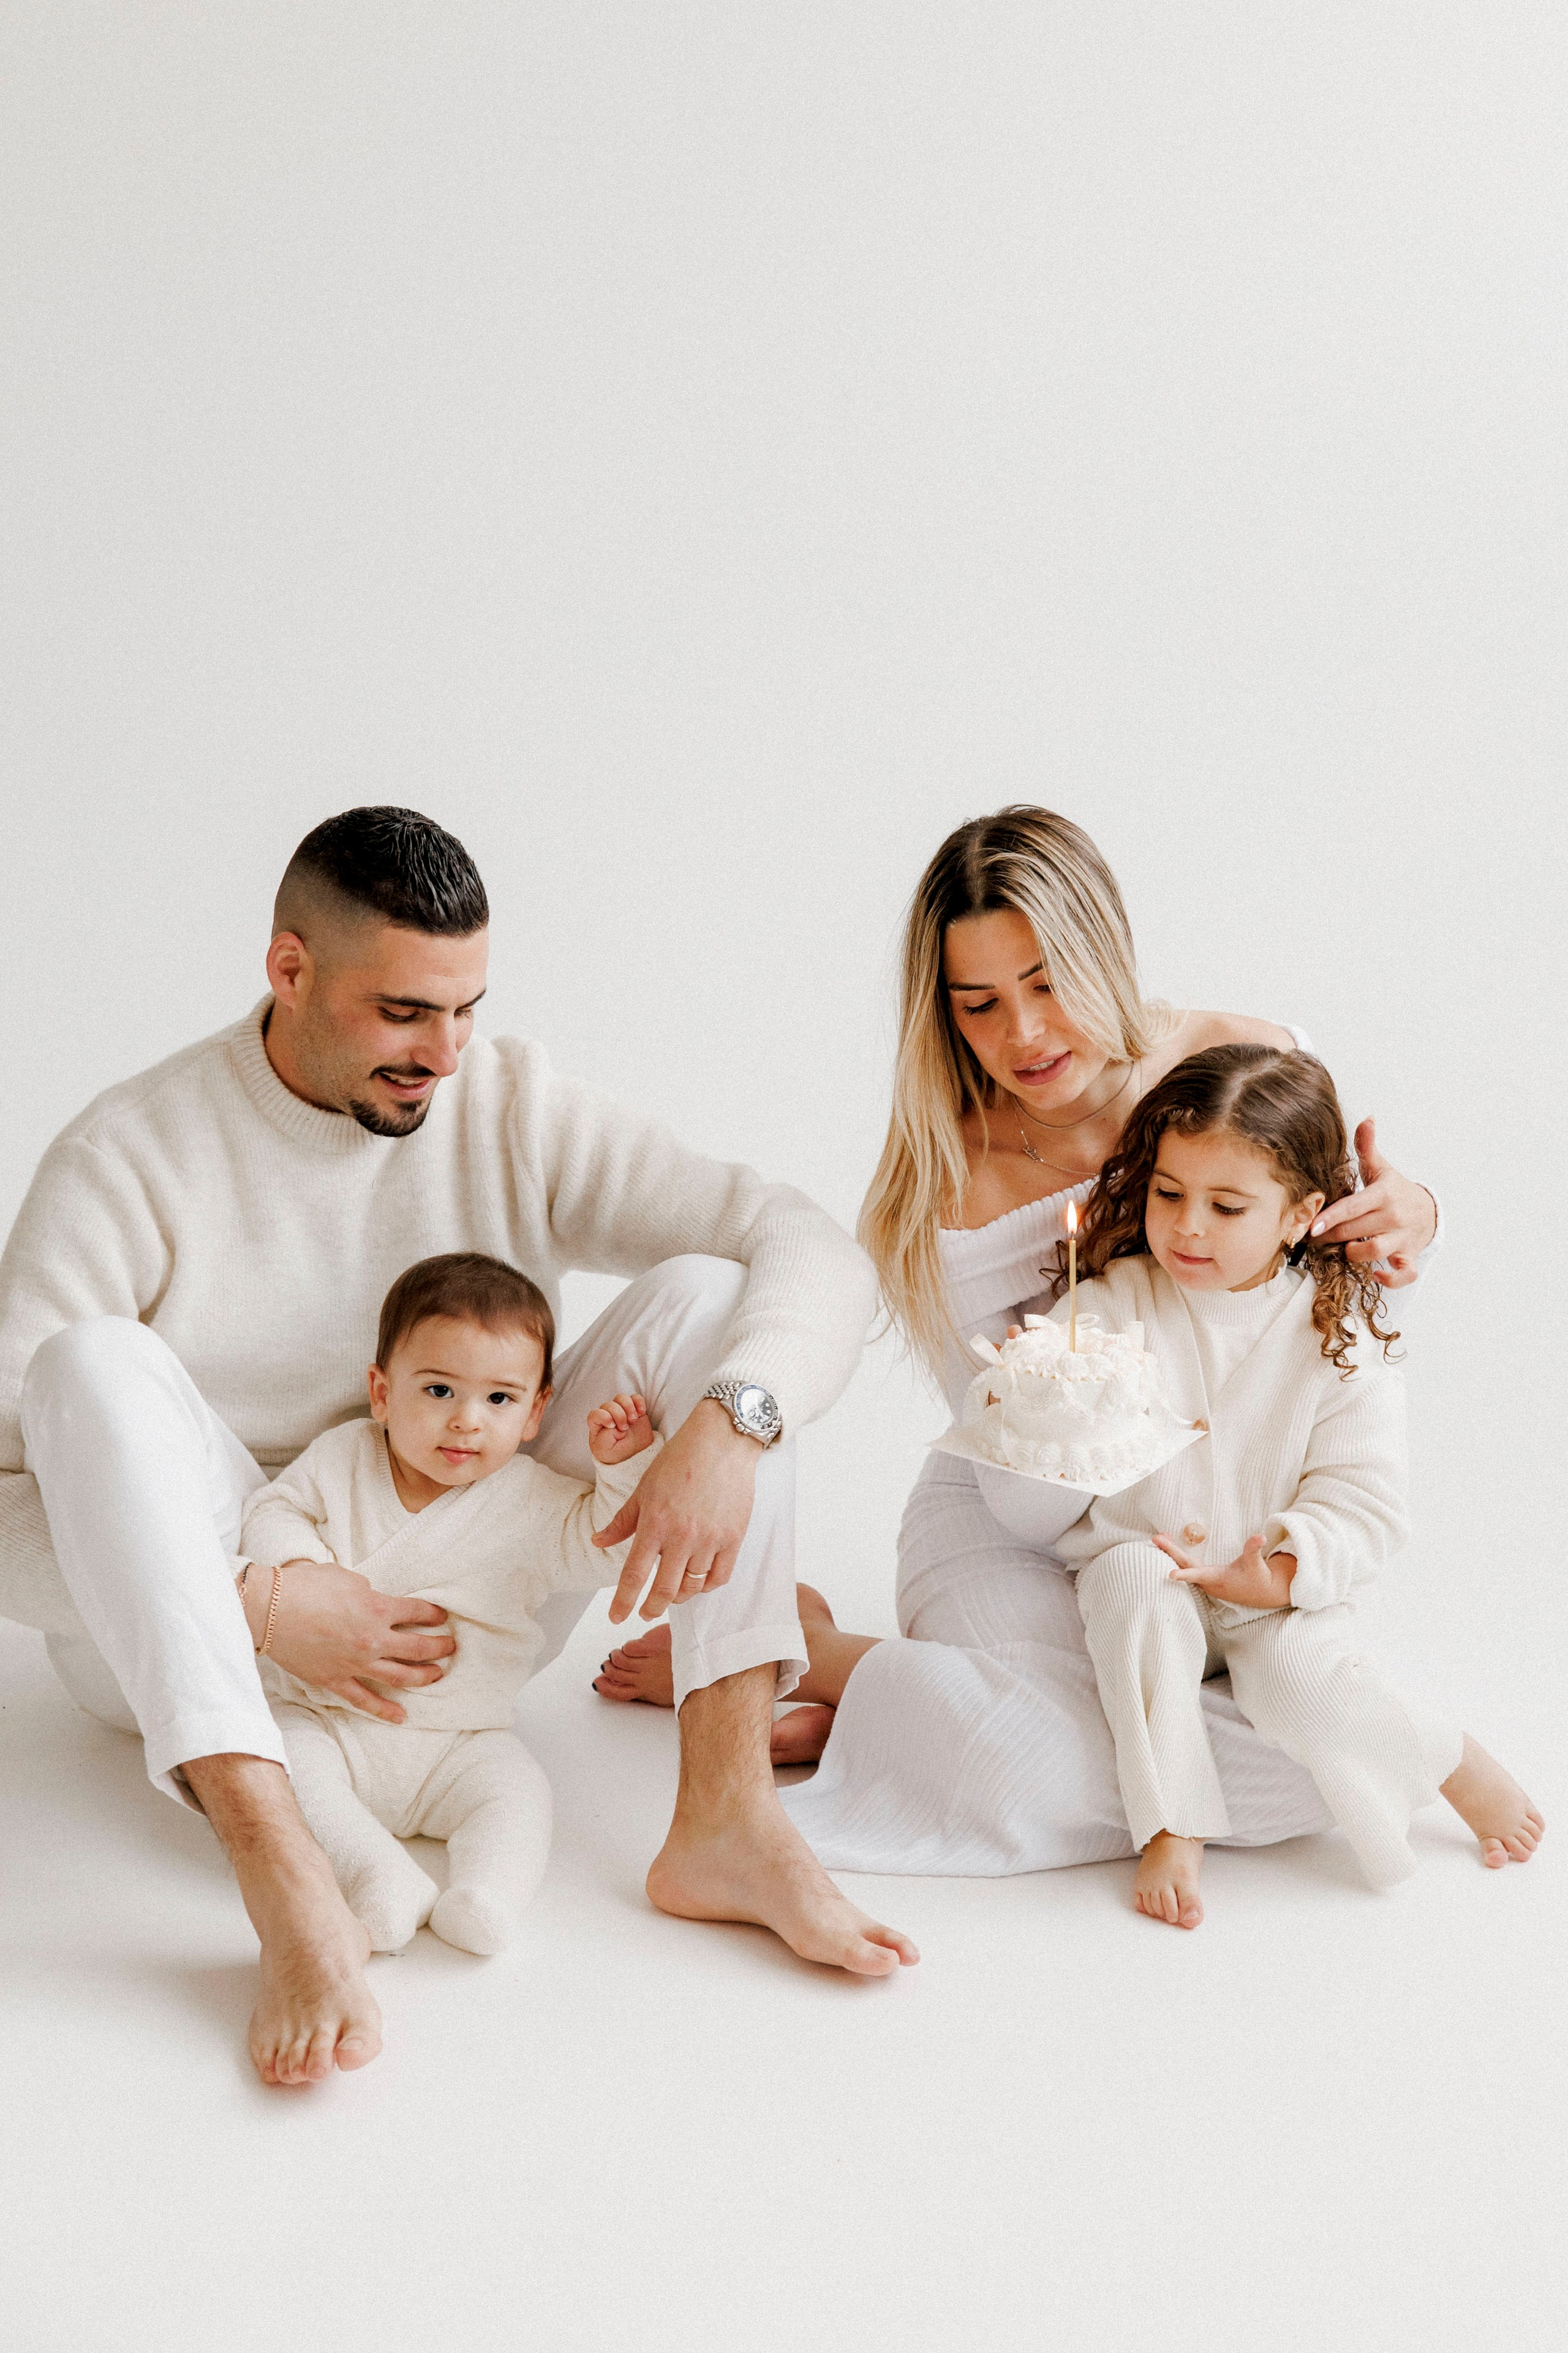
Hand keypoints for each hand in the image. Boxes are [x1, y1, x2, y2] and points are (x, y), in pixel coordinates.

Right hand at [249, 1558, 456, 1722]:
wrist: (269, 1609)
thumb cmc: (305, 1586)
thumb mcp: (346, 1577)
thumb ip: (368, 1592)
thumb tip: (375, 1600)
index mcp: (378, 1608)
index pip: (418, 1612)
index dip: (433, 1614)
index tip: (441, 1617)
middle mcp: (373, 1639)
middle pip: (418, 1647)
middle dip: (440, 1648)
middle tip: (451, 1647)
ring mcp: (355, 1663)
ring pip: (401, 1677)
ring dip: (424, 1677)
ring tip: (438, 1675)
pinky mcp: (335, 1680)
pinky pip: (365, 1700)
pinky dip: (385, 1710)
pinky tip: (401, 1716)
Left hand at [587, 1391, 656, 1465]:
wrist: (637, 1457)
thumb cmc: (617, 1455)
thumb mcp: (605, 1450)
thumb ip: (604, 1436)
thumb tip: (613, 1422)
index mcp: (597, 1427)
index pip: (595, 1414)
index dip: (603, 1416)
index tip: (612, 1426)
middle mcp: (609, 1417)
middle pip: (609, 1405)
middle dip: (618, 1415)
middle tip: (625, 1428)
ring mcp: (622, 1412)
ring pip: (621, 1398)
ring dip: (628, 1407)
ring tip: (633, 1420)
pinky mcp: (635, 1411)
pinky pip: (635, 1398)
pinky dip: (639, 1402)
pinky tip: (641, 1413)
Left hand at [592, 1399, 760, 1623]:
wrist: (722, 1440)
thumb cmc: (679, 1459)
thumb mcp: (644, 1488)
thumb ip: (622, 1520)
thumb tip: (597, 1541)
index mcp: (655, 1522)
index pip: (634, 1575)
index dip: (623, 1601)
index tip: (616, 1617)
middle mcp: (682, 1535)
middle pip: (664, 1590)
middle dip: (651, 1608)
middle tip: (644, 1613)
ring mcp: (710, 1539)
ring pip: (692, 1587)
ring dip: (678, 1598)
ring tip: (671, 1595)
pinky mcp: (733, 1537)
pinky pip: (719, 1577)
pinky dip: (706, 1586)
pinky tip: (698, 1582)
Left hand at [1154, 1531, 1295, 1609]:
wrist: (1262, 1593)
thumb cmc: (1257, 1577)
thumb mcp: (1255, 1562)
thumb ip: (1253, 1548)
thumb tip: (1260, 1536)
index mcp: (1218, 1578)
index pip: (1199, 1574)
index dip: (1185, 1574)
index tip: (1170, 1575)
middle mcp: (1208, 1581)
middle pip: (1186, 1564)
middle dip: (1170, 1551)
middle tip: (1155, 1538)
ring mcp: (1205, 1582)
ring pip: (1184, 1566)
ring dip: (1171, 1553)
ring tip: (1158, 1539)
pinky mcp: (1205, 1580)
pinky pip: (1187, 1567)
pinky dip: (1178, 1557)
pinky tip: (1169, 1548)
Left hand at [1307, 1118, 1436, 1289]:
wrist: (1428, 1210)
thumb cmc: (1395, 1190)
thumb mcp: (1381, 1168)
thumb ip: (1367, 1146)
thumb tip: (1367, 1118)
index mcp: (1384, 1195)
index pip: (1354, 1207)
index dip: (1332, 1218)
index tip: (1312, 1226)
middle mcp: (1394, 1217)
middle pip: (1355, 1232)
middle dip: (1331, 1237)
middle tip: (1314, 1237)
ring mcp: (1403, 1239)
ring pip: (1374, 1253)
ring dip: (1353, 1254)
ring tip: (1343, 1248)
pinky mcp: (1410, 1257)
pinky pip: (1403, 1274)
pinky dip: (1390, 1279)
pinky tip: (1376, 1275)